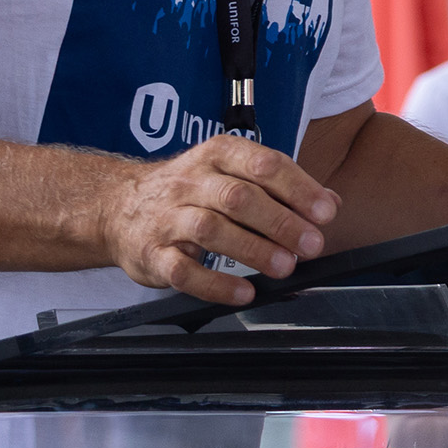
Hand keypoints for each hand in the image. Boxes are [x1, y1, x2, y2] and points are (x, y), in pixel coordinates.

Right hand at [99, 133, 339, 305]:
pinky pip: (183, 271)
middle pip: (239, 197)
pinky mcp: (153, 255)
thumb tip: (329, 203)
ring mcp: (168, 218)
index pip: (262, 164)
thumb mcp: (232, 174)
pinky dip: (215, 285)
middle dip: (280, 221)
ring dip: (253, 249)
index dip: (298, 188)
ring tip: (285, 266)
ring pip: (211, 229)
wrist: (118, 207)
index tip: (325, 212)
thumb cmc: (188, 191)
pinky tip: (244, 292)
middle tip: (312, 244)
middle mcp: (190, 182)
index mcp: (216, 155)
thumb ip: (281, 187)